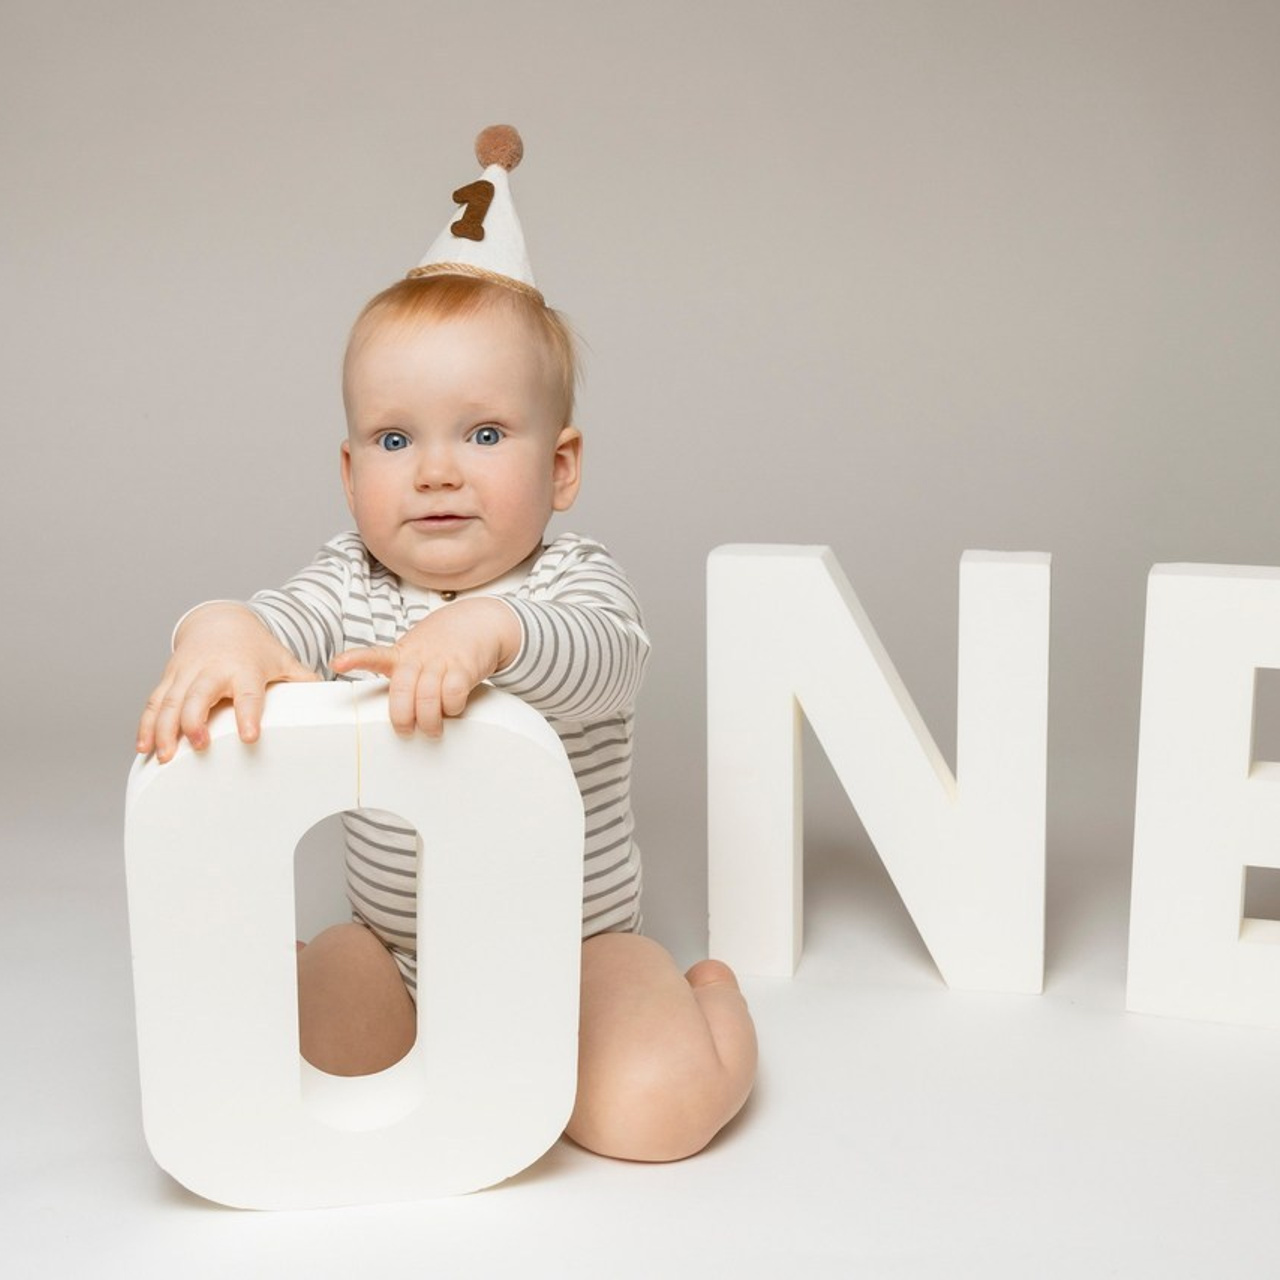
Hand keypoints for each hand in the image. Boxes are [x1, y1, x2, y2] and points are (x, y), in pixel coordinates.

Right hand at [136, 603, 320, 762]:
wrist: (221, 622)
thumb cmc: (256, 649)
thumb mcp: (283, 661)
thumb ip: (302, 681)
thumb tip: (329, 697)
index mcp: (244, 668)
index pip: (248, 692)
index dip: (249, 714)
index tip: (250, 736)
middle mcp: (213, 669)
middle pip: (199, 695)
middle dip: (195, 720)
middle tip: (198, 746)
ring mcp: (187, 673)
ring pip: (171, 700)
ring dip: (164, 728)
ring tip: (164, 757)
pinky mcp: (170, 678)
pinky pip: (154, 701)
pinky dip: (147, 724)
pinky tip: (144, 746)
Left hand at [331, 597, 520, 738]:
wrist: (480, 621)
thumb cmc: (444, 644)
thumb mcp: (416, 651)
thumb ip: (403, 675)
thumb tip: (399, 713)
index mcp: (402, 654)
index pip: (374, 655)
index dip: (355, 659)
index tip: (337, 663)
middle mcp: (419, 657)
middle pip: (402, 690)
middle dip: (402, 718)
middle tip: (406, 731)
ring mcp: (441, 661)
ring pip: (427, 697)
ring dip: (429, 720)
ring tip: (433, 729)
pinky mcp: (464, 667)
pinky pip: (453, 693)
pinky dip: (452, 707)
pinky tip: (453, 708)